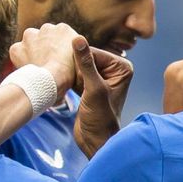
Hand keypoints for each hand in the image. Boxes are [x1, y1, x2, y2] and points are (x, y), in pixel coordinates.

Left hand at [10, 23, 80, 103]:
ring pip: (30, 42)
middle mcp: (46, 27)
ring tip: (39, 67)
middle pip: (45, 37)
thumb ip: (76, 53)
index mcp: (64, 29)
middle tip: (49, 64)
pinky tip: (28, 69)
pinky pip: (18, 53)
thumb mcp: (80, 61)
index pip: (61, 37)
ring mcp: (30, 36)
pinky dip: (21, 60)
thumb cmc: (70, 75)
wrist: (52, 80)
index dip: (60, 50)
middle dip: (46, 47)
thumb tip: (72, 56)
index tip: (61, 61)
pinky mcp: (17, 48)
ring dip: (33, 51)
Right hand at [73, 37, 132, 157]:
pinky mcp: (90, 87)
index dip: (78, 59)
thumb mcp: (94, 89)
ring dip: (69, 74)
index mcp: (121, 67)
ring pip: (79, 67)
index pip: (94, 52)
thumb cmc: (101, 118)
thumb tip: (78, 39)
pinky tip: (61, 85)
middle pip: (86, 58)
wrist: (95, 141)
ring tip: (62, 82)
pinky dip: (68, 80)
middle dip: (73, 66)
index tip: (66, 67)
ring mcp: (101, 79)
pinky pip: (76, 76)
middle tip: (63, 75)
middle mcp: (114, 70)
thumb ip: (86, 64)